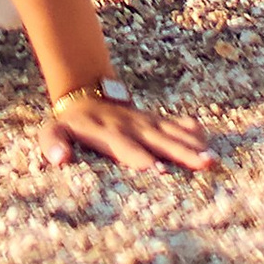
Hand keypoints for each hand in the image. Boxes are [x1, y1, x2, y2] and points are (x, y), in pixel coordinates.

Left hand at [42, 90, 217, 178]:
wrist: (86, 95)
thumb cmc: (70, 126)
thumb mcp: (54, 132)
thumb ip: (53, 144)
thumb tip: (59, 159)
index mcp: (105, 132)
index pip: (123, 146)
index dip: (139, 156)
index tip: (157, 169)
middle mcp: (129, 126)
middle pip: (156, 140)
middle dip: (178, 152)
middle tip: (201, 165)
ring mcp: (144, 122)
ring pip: (170, 133)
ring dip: (191, 145)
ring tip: (211, 159)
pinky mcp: (155, 120)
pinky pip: (176, 124)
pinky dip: (191, 130)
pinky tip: (207, 139)